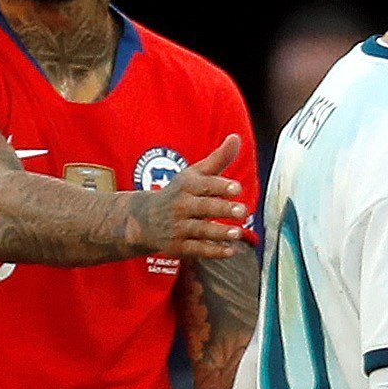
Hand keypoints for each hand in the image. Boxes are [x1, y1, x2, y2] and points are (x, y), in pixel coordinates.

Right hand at [130, 135, 249, 261]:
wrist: (145, 220)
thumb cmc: (180, 193)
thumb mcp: (195, 174)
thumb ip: (218, 159)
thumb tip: (236, 137)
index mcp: (187, 186)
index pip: (205, 185)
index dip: (220, 186)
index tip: (237, 188)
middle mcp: (181, 206)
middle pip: (204, 208)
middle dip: (222, 209)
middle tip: (242, 211)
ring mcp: (178, 227)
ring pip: (200, 230)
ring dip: (219, 232)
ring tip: (238, 233)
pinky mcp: (178, 246)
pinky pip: (197, 250)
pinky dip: (213, 251)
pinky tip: (230, 251)